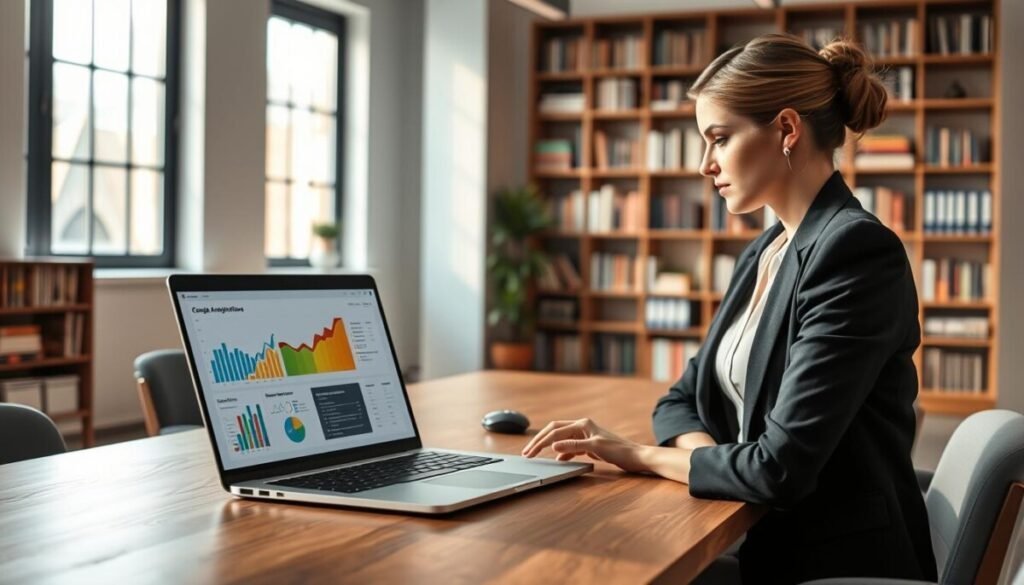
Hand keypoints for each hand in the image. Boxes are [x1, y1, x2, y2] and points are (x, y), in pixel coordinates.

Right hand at [520, 418, 649, 472]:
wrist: (636, 457)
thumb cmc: (619, 451)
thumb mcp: (595, 448)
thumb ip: (573, 446)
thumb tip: (553, 447)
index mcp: (582, 424)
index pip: (555, 431)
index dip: (540, 442)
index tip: (529, 452)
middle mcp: (582, 427)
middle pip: (554, 431)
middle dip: (539, 441)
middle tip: (526, 452)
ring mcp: (585, 436)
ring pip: (560, 439)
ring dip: (548, 447)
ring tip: (536, 455)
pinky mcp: (588, 445)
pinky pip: (569, 447)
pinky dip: (561, 454)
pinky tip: (557, 461)